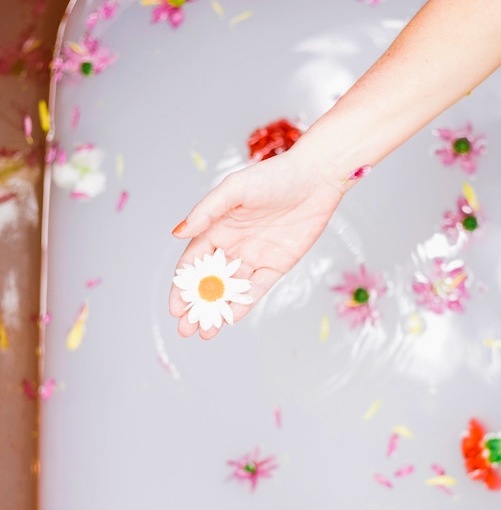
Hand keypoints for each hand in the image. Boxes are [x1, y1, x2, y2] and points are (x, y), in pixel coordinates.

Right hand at [169, 151, 344, 339]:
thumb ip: (206, 211)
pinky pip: (258, 288)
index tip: (175, 306)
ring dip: (218, 310)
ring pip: (231, 289)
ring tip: (206, 333)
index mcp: (216, 227)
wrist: (316, 178)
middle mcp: (232, 244)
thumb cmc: (273, 176)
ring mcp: (254, 256)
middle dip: (197, 306)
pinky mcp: (277, 265)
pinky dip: (244, 303)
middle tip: (185, 329)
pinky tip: (231, 318)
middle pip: (209, 281)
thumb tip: (178, 234)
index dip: (182, 285)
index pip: (193, 262)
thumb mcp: (234, 189)